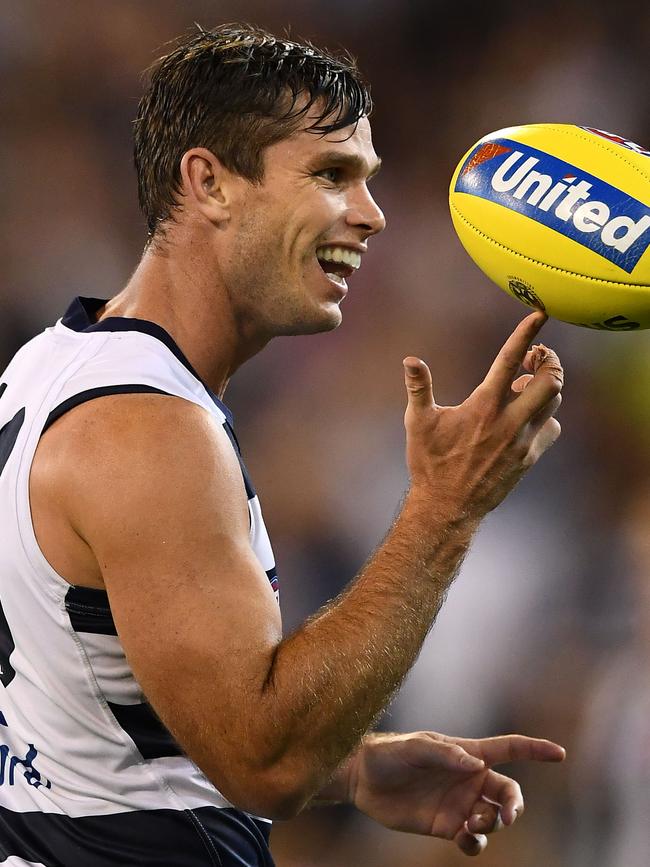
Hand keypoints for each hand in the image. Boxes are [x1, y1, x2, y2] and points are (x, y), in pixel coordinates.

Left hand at [347, 731, 564, 855]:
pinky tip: (465, 840)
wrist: (363, 778)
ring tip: (470, 826)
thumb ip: (444, 754)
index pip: (508, 749)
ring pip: (494, 818)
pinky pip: (474, 840)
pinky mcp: (447, 825)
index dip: (534, 749)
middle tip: (505, 816)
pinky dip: (476, 844)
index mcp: (467, 752)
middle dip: (514, 805)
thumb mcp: (414, 748)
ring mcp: (460, 803)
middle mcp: (469, 778)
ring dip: (492, 825)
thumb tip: (474, 764)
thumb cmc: (389, 753)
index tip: (560, 754)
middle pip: (507, 792)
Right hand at [403, 312, 562, 519]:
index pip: (511, 360)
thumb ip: (418, 387)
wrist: (447, 507)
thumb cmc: (430, 463)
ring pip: (553, 402)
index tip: (540, 313)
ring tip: (522, 385)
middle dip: (549, 361)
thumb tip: (410, 359)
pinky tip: (525, 416)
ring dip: (545, 387)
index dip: (528, 333)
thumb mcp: (418, 422)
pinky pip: (551, 428)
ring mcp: (523, 441)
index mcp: (483, 406)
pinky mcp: (529, 458)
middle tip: (534, 358)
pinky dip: (544, 415)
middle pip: (551, 381)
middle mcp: (509, 421)